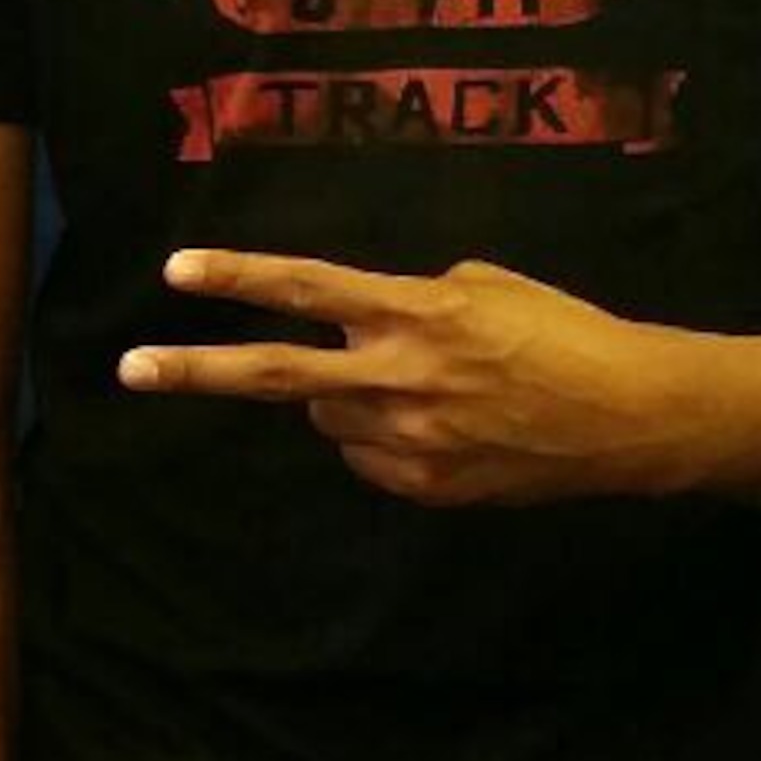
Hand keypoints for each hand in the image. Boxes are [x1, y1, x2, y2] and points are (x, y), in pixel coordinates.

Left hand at [120, 252, 690, 505]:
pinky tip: (442, 424)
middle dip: (195, 370)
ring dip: (345, 396)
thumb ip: (410, 299)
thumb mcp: (483, 285)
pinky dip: (382, 437)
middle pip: (274, 374)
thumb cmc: (562, 331)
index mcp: (413, 312)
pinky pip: (369, 456)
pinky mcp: (426, 488)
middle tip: (129, 368)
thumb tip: (365, 321)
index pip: (306, 289)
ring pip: (327, 415)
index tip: (175, 271)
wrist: (632, 417)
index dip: (238, 277)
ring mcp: (408, 442)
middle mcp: (397, 377)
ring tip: (419, 384)